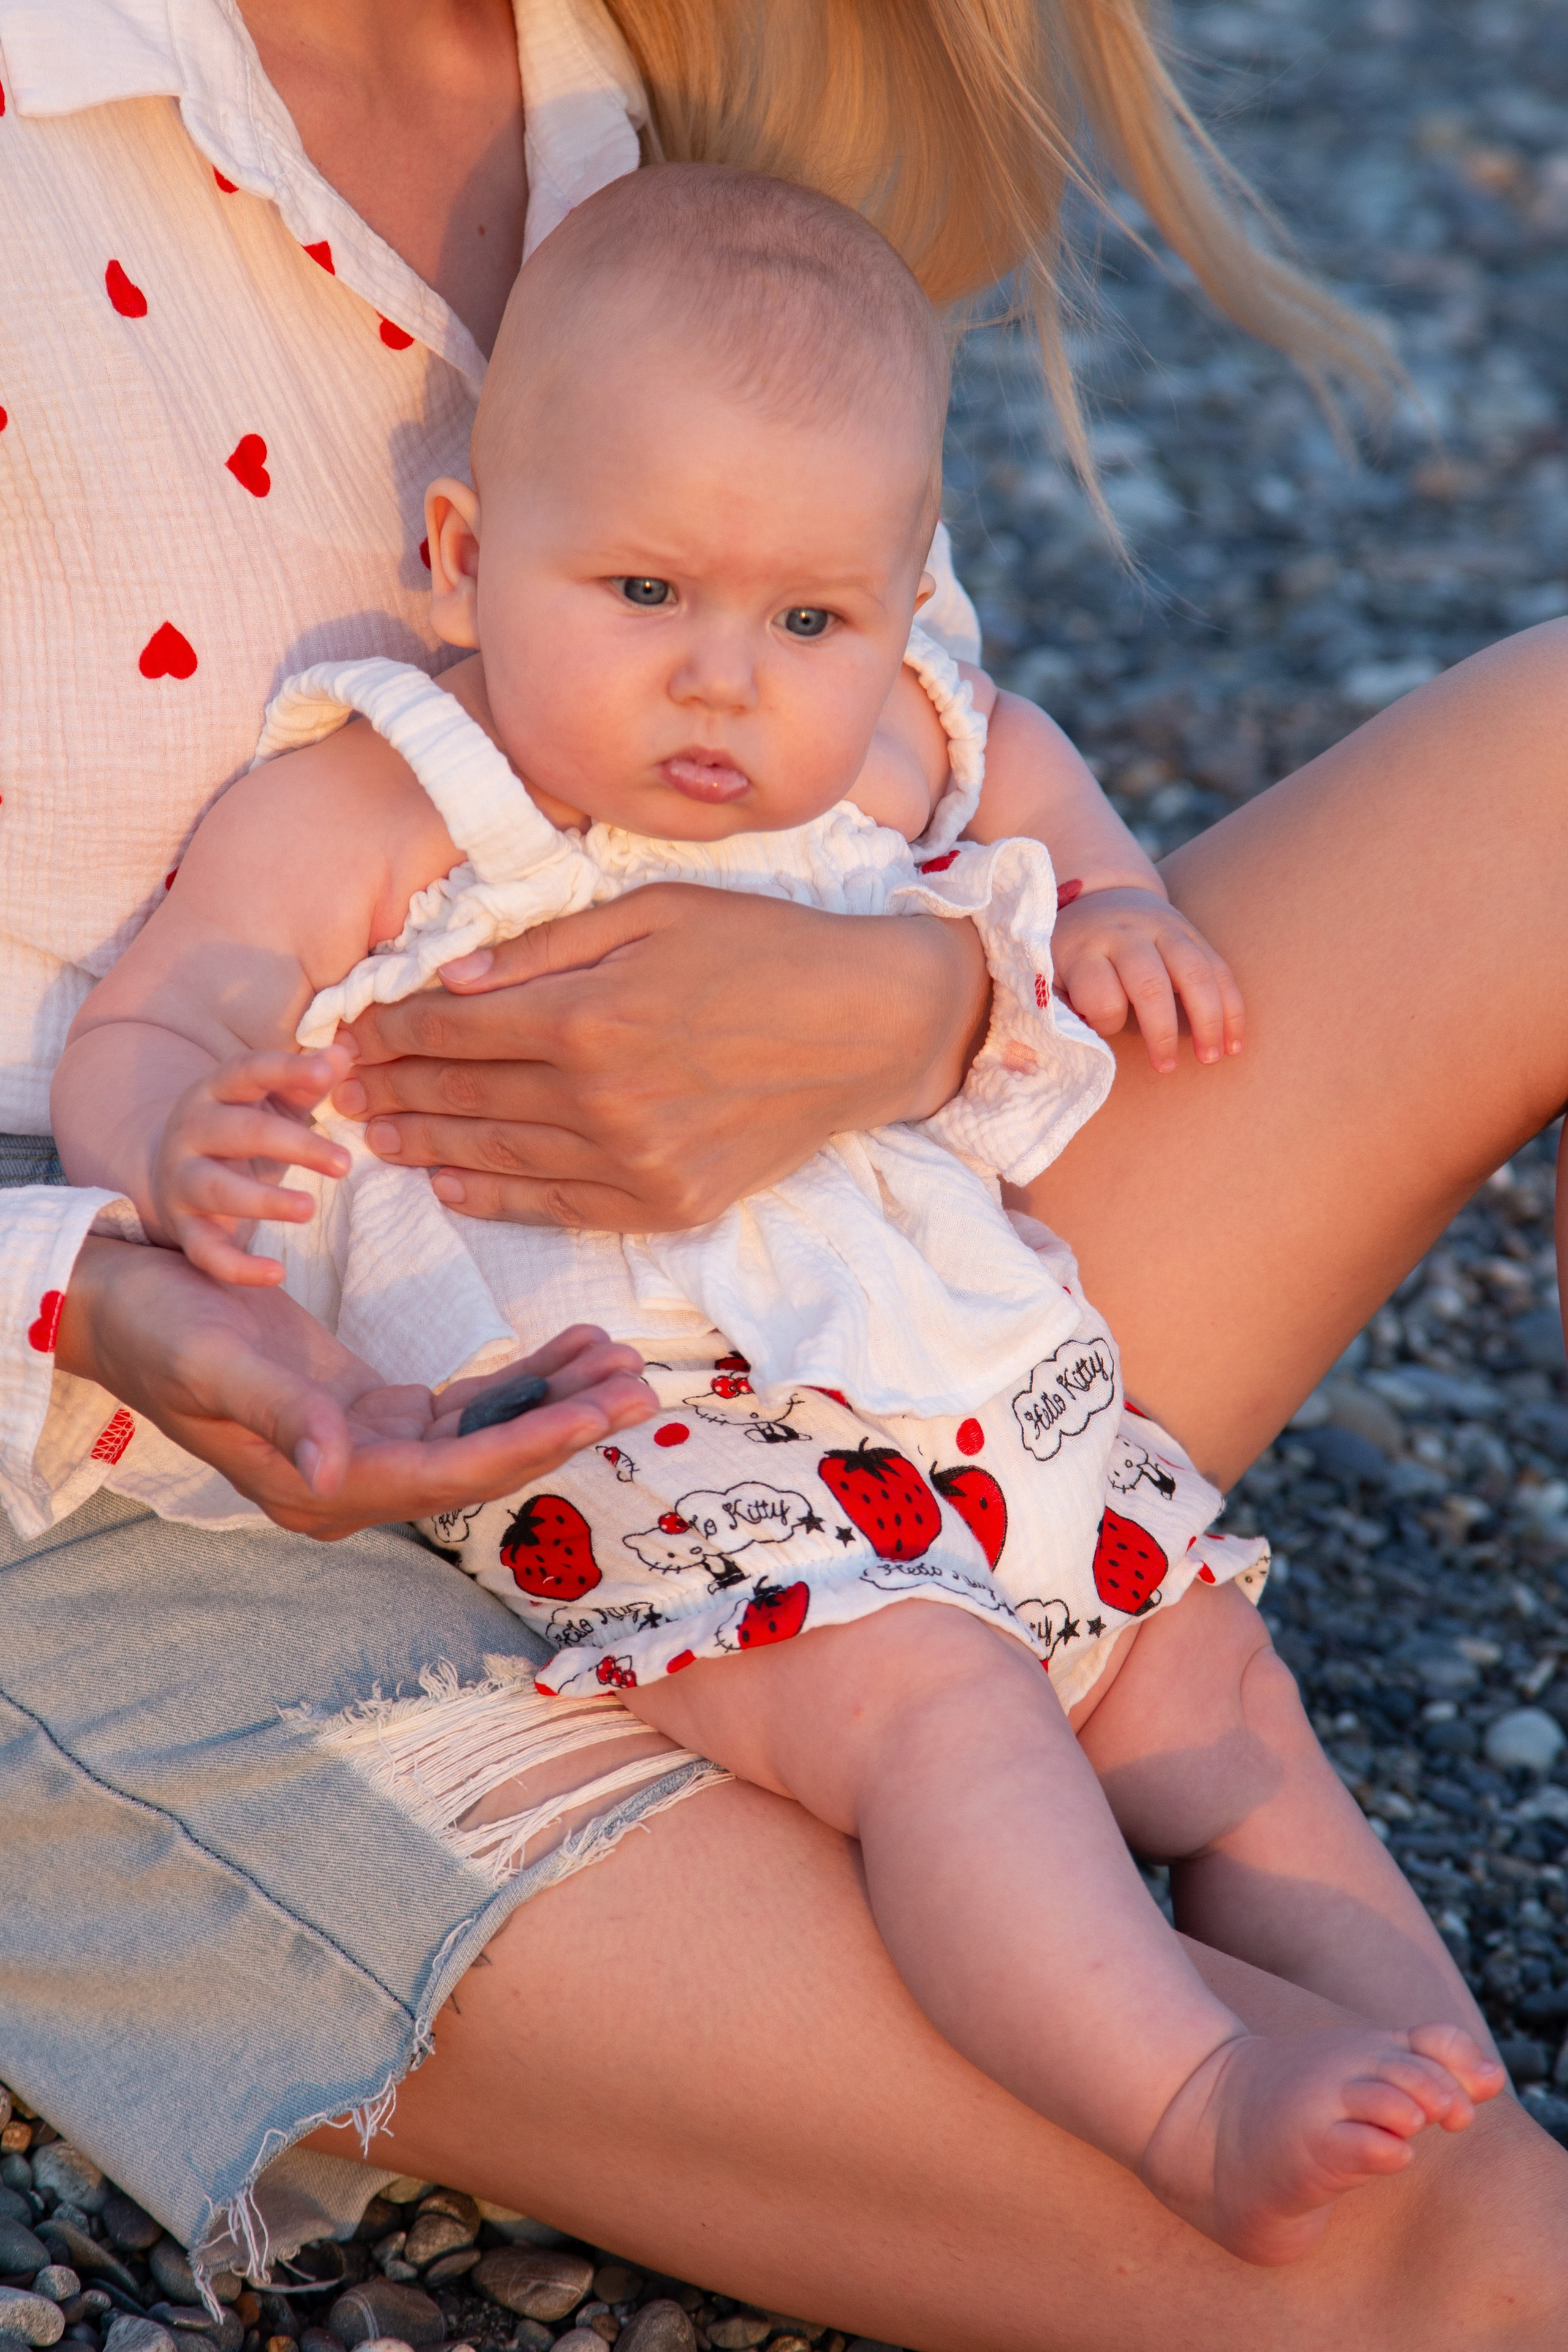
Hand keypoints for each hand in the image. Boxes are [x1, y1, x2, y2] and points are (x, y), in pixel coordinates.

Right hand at [57, 1237, 654, 1537]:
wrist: (128, 1309)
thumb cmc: (163, 1334)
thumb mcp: (217, 1366)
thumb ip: (284, 1416)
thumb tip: (332, 1475)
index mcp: (323, 1486)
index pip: (450, 1476)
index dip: (529, 1443)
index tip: (598, 1412)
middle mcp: (356, 1480)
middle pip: (485, 1460)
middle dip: (566, 1422)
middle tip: (643, 1384)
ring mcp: (369, 1447)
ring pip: (486, 1431)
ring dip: (555, 1396)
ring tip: (623, 1358)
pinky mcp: (375, 1410)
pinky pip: (467, 1404)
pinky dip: (521, 1376)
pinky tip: (571, 1346)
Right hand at [150, 1045, 356, 1283]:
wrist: (172, 1174)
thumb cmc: (242, 1131)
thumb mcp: (273, 1102)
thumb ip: (307, 1080)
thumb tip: (345, 1050)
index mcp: (216, 1091)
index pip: (247, 1071)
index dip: (285, 1069)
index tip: (327, 1072)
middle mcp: (191, 1132)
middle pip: (239, 1133)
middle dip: (294, 1146)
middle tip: (345, 1163)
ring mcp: (182, 1181)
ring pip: (216, 1190)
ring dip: (263, 1201)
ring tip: (308, 1209)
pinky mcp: (184, 1228)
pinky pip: (205, 1251)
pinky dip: (237, 1267)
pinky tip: (276, 1274)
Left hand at [331, 883, 991, 1229]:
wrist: (870, 1027)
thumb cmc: (763, 949)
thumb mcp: (652, 911)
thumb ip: (543, 948)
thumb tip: (448, 981)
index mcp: (588, 1015)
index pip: (450, 1031)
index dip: (386, 1033)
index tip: (347, 1034)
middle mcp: (600, 1100)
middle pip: (461, 1098)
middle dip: (390, 1089)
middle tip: (337, 1092)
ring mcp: (634, 1164)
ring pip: (496, 1158)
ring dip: (424, 1148)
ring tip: (375, 1138)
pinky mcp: (666, 1205)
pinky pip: (557, 1207)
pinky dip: (493, 1198)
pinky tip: (450, 1186)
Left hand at [1051, 887, 1243, 1072]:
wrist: (1099, 897)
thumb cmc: (1071, 953)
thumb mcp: (1047, 974)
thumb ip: (1060, 1008)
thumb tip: (1081, 1049)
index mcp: (1085, 948)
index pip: (1100, 992)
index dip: (1105, 1022)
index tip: (1102, 1033)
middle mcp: (1126, 935)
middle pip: (1150, 983)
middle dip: (1162, 1031)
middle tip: (1165, 1067)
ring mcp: (1164, 929)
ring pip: (1195, 973)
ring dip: (1208, 1020)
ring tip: (1211, 1058)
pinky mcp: (1193, 933)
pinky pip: (1220, 970)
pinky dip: (1231, 1007)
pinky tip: (1234, 1042)